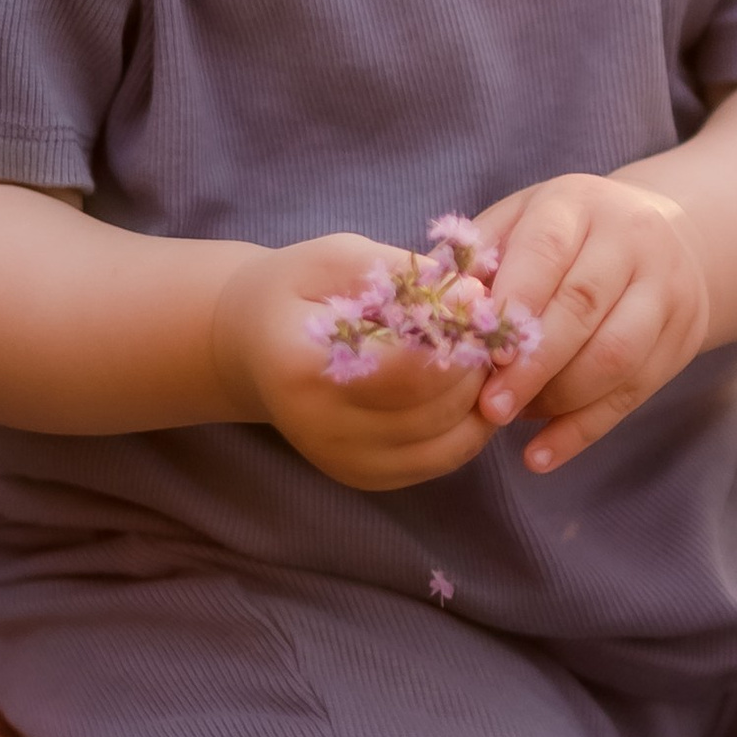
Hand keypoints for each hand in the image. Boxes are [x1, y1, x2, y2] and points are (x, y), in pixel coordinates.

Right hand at [226, 236, 498, 490]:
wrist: (247, 348)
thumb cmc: (293, 292)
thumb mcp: (335, 259)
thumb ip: (401, 273)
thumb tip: (475, 297)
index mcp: (305, 368)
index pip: (410, 367)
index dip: (459, 333)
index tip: (477, 299)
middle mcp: (321, 428)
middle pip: (435, 407)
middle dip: (477, 363)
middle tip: (488, 327)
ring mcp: (343, 461)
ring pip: (449, 440)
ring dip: (481, 396)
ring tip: (481, 353)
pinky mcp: (364, 477)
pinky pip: (442, 459)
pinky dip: (470, 425)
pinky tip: (468, 388)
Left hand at [470, 173, 710, 475]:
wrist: (661, 235)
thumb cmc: (560, 238)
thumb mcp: (518, 225)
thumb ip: (475, 266)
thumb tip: (427, 318)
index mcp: (577, 205)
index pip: (546, 253)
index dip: (513, 305)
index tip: (480, 353)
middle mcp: (631, 239)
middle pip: (584, 307)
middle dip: (534, 365)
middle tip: (490, 407)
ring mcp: (666, 287)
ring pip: (618, 355)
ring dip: (560, 399)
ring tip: (512, 421)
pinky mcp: (683, 335)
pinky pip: (635, 393)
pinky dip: (583, 431)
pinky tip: (540, 456)